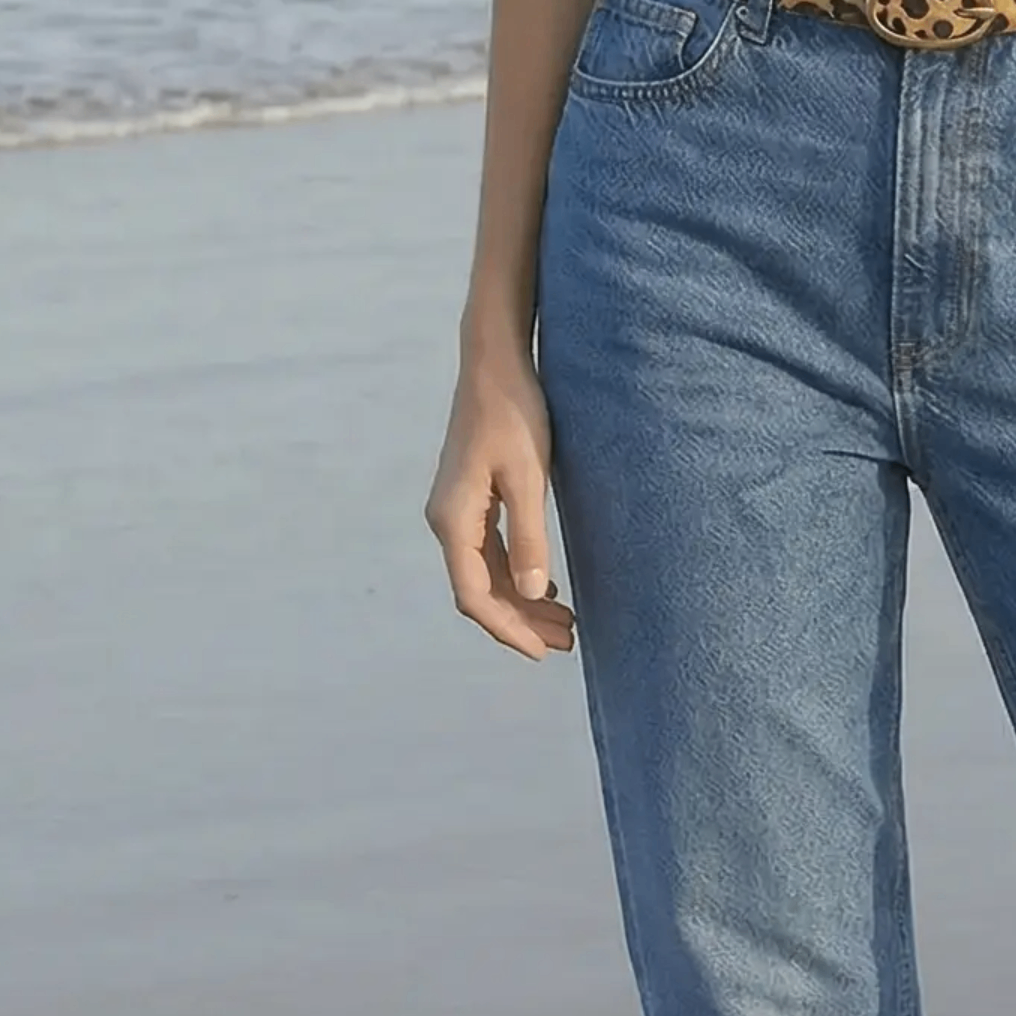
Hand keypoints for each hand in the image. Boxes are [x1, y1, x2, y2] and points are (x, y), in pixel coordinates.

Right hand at [425, 348, 577, 659]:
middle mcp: (447, 521)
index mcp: (453, 520)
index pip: (475, 595)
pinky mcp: (471, 499)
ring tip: (565, 624)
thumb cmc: (514, 413)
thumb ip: (529, 537)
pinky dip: (516, 575)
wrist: (494, 363)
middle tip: (568, 643)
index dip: (507, 628)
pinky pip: (489, 552)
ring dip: (522, 601)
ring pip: (486, 574)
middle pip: (480, 590)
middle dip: (521, 621)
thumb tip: (532, 592)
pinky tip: (547, 588)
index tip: (542, 652)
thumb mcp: (528, 477)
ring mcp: (457, 510)